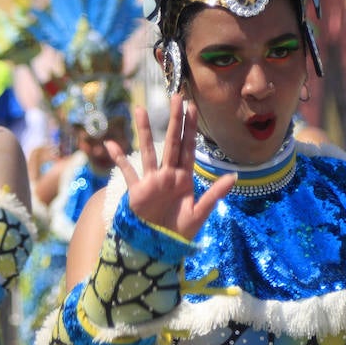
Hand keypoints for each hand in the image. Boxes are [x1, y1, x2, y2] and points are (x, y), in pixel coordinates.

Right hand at [109, 98, 233, 239]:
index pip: (188, 147)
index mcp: (184, 178)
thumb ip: (215, 193)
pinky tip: (112, 144)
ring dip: (144, 130)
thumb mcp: (200, 213)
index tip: (192, 108)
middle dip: (173, 120)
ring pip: (147, 150)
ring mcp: (151, 180)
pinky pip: (126, 171)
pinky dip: (119, 158)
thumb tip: (233, 175)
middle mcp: (168, 174)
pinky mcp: (137, 190)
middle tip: (176, 97)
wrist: (159, 247)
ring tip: (139, 110)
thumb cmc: (180, 232)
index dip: (190, 127)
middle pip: (171, 142)